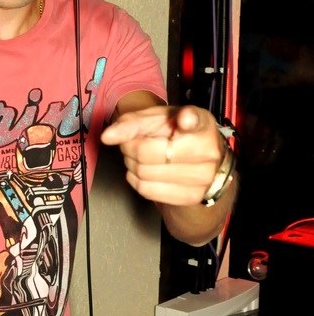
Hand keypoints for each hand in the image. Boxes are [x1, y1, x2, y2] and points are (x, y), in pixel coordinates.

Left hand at [100, 105, 225, 206]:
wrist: (200, 161)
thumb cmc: (176, 133)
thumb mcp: (156, 119)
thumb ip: (130, 123)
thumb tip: (107, 137)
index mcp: (201, 123)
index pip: (196, 121)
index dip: (188, 120)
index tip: (184, 119)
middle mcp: (208, 150)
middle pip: (147, 152)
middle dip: (130, 147)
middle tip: (133, 143)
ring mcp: (203, 177)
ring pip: (144, 174)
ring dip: (132, 165)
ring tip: (141, 156)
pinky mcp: (191, 196)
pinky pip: (147, 190)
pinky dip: (137, 180)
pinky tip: (145, 171)